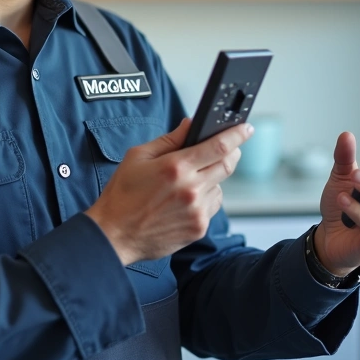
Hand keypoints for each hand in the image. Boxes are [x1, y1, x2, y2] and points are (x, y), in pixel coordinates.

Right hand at [85, 118, 252, 264]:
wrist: (114, 235)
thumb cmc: (122, 195)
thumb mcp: (138, 157)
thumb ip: (169, 139)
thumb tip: (190, 125)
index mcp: (176, 167)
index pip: (218, 146)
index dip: (236, 134)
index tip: (245, 128)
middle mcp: (191, 189)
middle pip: (227, 165)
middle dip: (232, 153)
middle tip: (227, 148)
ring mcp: (197, 211)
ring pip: (220, 186)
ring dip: (213, 178)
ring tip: (189, 181)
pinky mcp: (198, 228)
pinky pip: (213, 206)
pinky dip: (206, 199)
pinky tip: (185, 200)